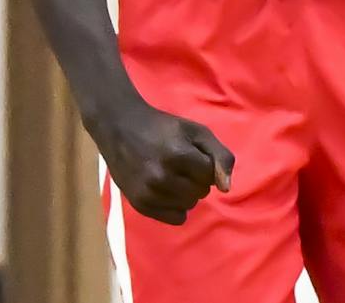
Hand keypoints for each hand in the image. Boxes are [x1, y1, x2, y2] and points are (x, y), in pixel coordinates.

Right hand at [88, 97, 234, 225]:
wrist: (119, 127)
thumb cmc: (161, 127)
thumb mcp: (195, 131)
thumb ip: (219, 156)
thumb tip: (226, 188)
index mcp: (178, 154)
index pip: (210, 175)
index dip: (204, 163)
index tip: (190, 153)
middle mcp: (162, 177)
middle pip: (200, 192)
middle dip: (196, 178)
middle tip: (179, 163)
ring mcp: (149, 193)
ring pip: (189, 205)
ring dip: (186, 192)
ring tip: (171, 175)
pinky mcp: (140, 204)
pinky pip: (175, 218)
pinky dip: (175, 206)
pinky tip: (165, 190)